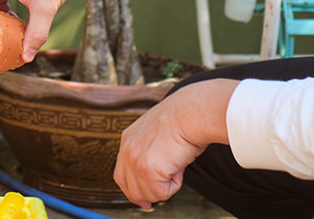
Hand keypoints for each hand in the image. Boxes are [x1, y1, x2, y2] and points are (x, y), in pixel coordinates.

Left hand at [114, 79, 237, 208]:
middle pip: (130, 189)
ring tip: (176, 165)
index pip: (121, 174)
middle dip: (149, 195)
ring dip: (165, 186)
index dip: (133, 190)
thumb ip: (152, 152)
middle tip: (165, 188)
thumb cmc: (185, 118)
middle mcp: (127, 150)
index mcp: (128, 139)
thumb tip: (158, 176)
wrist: (192, 112)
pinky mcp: (148, 169)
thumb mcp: (159, 133)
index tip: (144, 200)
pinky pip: (161, 193)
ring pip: (147, 194)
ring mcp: (135, 160)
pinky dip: (175, 185)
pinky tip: (179, 166)